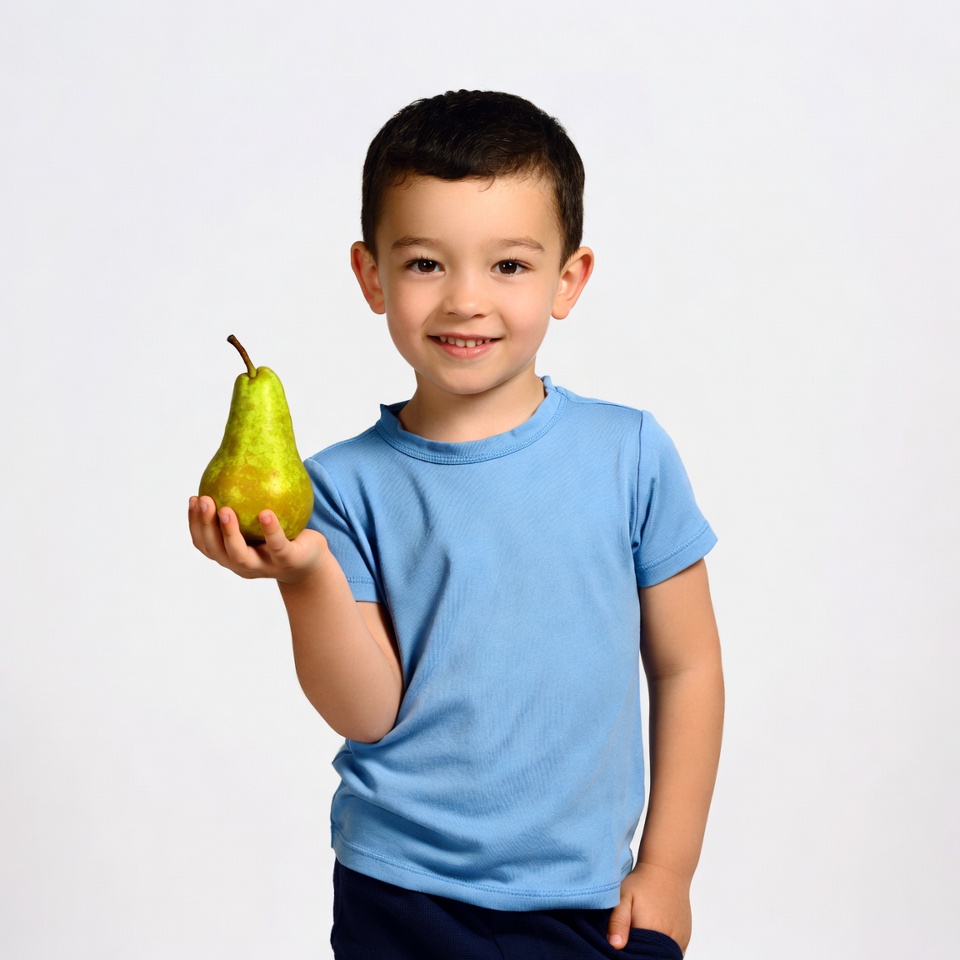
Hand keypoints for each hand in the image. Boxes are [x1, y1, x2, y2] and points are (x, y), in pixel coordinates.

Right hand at [188, 495, 326, 583]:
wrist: (311, 561)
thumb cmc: (281, 535)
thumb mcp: (258, 521)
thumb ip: (243, 504)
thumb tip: (231, 462)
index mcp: (230, 555)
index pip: (204, 543)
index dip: (194, 523)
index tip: (193, 498)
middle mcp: (243, 565)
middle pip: (216, 551)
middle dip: (205, 526)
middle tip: (204, 500)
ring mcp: (264, 566)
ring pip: (240, 555)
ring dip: (229, 533)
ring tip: (225, 510)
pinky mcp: (288, 562)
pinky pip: (277, 546)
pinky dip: (270, 531)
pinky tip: (265, 513)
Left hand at [607, 861, 691, 952]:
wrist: (667, 870)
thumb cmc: (642, 883)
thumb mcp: (623, 896)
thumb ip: (618, 921)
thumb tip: (615, 945)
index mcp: (651, 932)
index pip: (636, 957)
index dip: (627, 953)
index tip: (622, 942)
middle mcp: (669, 941)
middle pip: (650, 958)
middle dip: (639, 954)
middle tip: (630, 935)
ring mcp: (679, 941)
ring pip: (662, 957)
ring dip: (651, 952)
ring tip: (641, 933)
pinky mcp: (684, 939)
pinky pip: (672, 953)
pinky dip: (662, 950)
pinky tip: (652, 935)